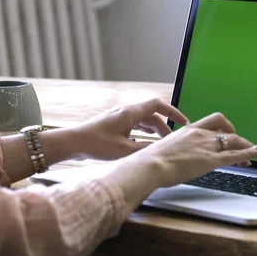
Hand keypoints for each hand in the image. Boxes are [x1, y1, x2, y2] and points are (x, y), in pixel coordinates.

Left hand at [72, 99, 189, 159]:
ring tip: (162, 142)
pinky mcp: (113, 125)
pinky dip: (143, 132)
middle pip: (152, 115)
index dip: (173, 112)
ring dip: (154, 130)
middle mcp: (125, 112)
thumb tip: (162, 150)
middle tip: (173, 141)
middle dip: (164, 127)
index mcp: (130, 113)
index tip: (184, 122)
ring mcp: (118, 118)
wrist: (72, 143)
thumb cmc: (95, 145)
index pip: (158, 106)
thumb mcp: (124, 150)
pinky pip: (134, 125)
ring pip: (142, 120)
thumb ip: (145, 149)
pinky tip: (144, 142)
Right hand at [122, 112, 256, 187]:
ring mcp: (206, 146)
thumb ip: (175, 150)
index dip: (224, 126)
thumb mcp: (165, 149)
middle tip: (243, 145)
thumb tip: (175, 157)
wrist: (151, 165)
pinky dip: (249, 153)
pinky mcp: (210, 160)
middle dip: (237, 138)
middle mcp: (200, 134)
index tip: (228, 133)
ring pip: (233, 142)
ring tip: (255, 152)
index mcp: (188, 130)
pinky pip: (234, 155)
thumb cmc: (152, 161)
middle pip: (226, 130)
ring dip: (246, 146)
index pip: (212, 121)